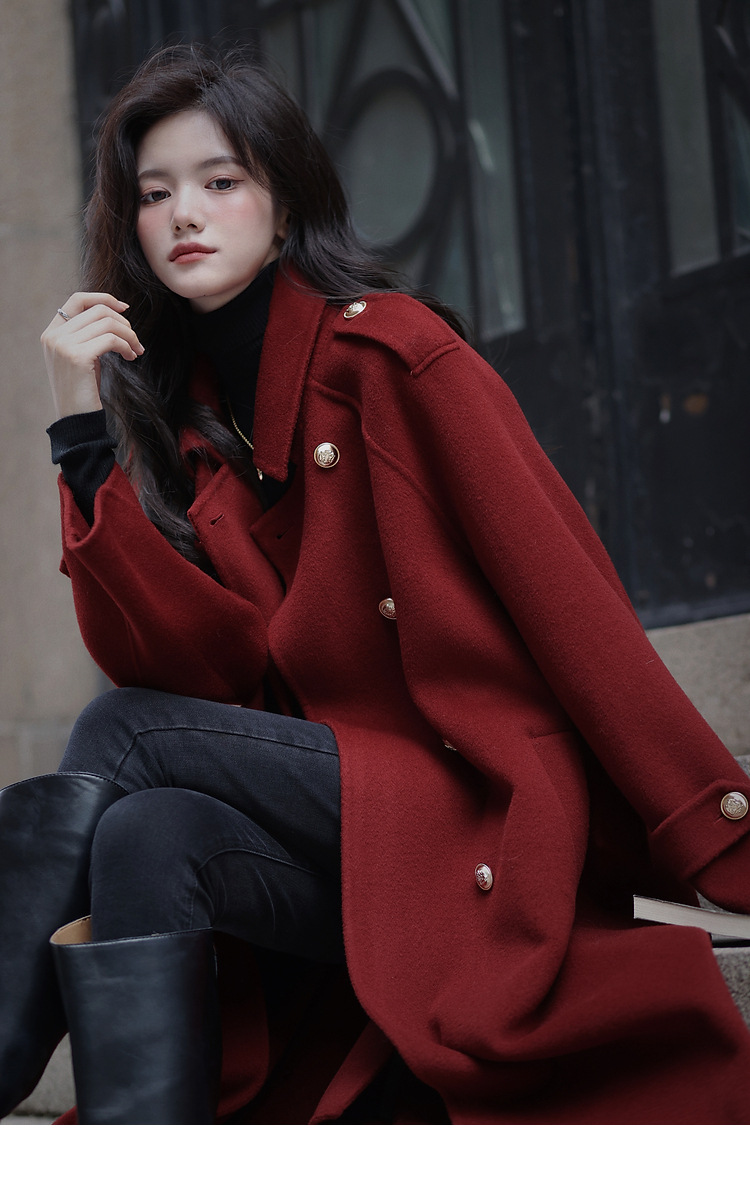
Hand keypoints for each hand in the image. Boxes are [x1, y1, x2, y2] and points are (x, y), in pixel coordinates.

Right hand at [41, 292, 144, 419]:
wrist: (76, 420)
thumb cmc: (83, 390)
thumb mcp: (81, 356)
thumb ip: (87, 334)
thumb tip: (114, 312)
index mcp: (52, 333)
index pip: (77, 299)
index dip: (103, 298)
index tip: (125, 308)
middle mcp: (54, 336)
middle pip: (98, 310)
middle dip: (124, 322)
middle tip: (136, 341)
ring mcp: (63, 345)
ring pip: (108, 323)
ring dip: (129, 335)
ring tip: (136, 351)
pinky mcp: (77, 357)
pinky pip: (111, 339)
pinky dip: (126, 346)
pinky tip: (131, 357)